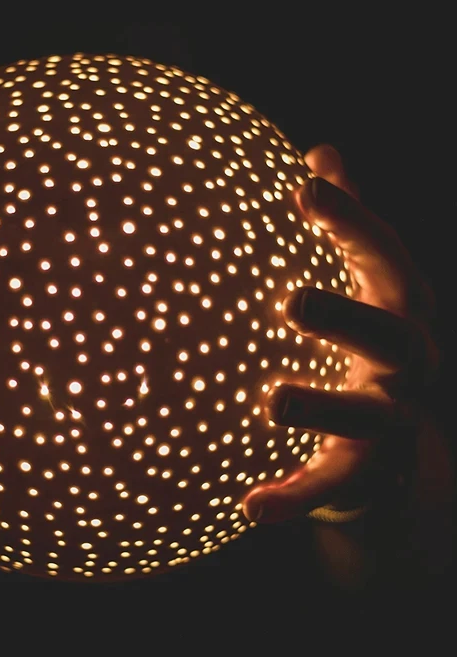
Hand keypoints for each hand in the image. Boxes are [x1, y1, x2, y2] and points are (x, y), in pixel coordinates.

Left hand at [242, 146, 451, 579]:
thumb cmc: (364, 348)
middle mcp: (405, 367)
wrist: (391, 454)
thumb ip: (345, 226)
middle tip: (291, 300)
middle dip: (348, 316)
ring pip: (367, 420)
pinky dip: (295, 499)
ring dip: (322, 407)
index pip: (384, 257)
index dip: (351, 222)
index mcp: (399, 310)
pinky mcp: (364, 477)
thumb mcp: (364, 285)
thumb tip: (322, 149)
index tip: (303, 189)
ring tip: (272, 398)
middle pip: (392, 339)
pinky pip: (331, 491)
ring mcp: (390, 425)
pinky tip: (250, 507)